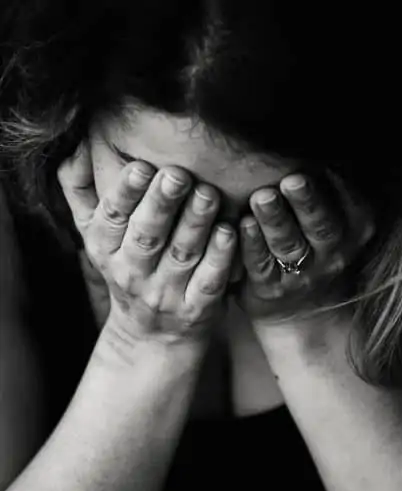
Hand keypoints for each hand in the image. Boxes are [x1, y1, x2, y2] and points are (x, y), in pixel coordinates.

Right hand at [57, 142, 236, 346]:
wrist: (152, 335)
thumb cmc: (126, 267)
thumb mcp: (95, 234)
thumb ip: (80, 190)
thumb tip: (73, 145)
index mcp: (105, 248)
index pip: (112, 218)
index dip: (125, 193)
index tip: (141, 166)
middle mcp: (132, 272)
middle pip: (147, 235)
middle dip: (162, 204)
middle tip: (179, 175)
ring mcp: (165, 293)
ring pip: (181, 255)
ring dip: (195, 223)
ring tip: (209, 194)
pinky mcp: (197, 309)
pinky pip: (208, 281)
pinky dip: (219, 258)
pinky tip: (229, 232)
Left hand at [235, 170, 374, 325]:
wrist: (307, 308)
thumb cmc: (319, 243)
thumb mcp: (341, 216)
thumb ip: (334, 183)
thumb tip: (321, 126)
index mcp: (356, 227)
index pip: (350, 202)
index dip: (334, 182)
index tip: (318, 160)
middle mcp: (335, 251)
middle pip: (321, 225)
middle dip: (306, 202)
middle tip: (292, 180)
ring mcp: (304, 273)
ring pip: (289, 246)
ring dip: (275, 221)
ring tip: (262, 198)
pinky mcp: (271, 288)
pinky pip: (260, 266)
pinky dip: (251, 245)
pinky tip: (239, 226)